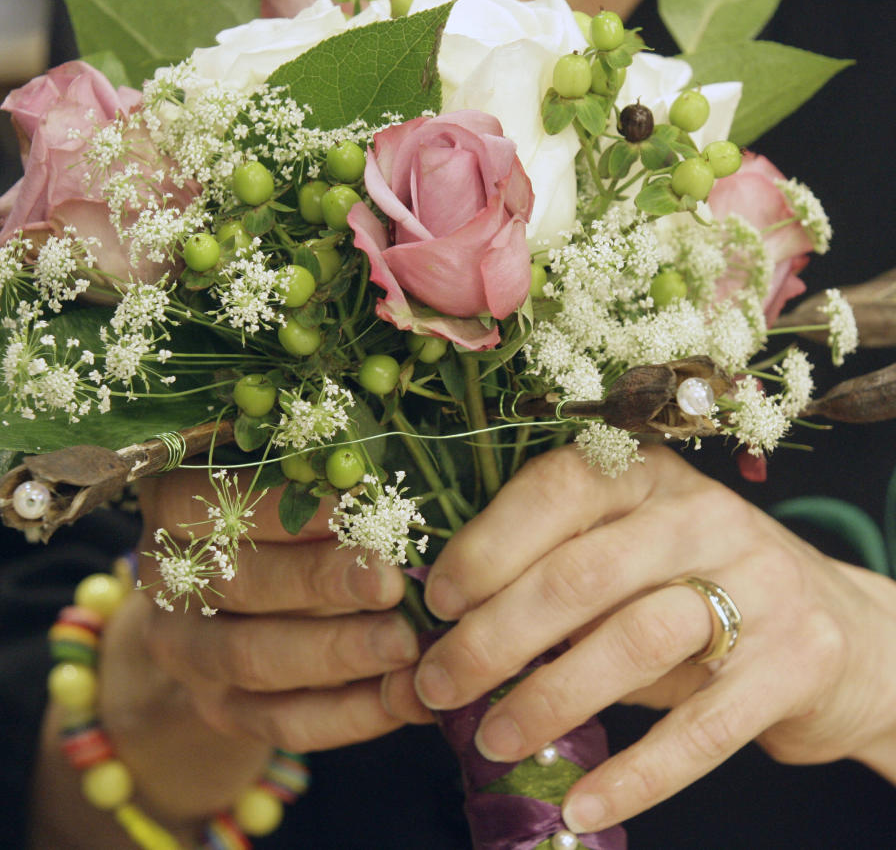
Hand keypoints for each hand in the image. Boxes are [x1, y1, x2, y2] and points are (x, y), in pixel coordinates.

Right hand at [106, 468, 423, 818]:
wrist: (246, 608)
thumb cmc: (291, 525)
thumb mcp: (294, 496)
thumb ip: (326, 498)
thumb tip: (380, 499)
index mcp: (176, 508)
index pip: (217, 504)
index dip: (282, 507)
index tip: (352, 507)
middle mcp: (170, 581)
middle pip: (238, 583)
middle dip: (321, 581)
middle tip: (390, 583)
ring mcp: (189, 652)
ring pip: (255, 658)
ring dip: (339, 652)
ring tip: (406, 643)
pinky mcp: (220, 709)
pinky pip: (283, 721)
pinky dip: (349, 713)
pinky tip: (402, 696)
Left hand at [394, 445, 895, 834]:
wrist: (839, 631)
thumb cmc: (697, 585)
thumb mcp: (632, 553)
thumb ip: (559, 570)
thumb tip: (454, 623)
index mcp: (650, 474)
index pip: (557, 488)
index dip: (487, 546)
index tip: (439, 603)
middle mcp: (704, 516)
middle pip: (580, 573)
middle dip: (495, 636)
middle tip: (439, 683)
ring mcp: (758, 585)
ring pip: (631, 641)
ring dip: (548, 700)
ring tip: (491, 739)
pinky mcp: (794, 664)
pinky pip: (700, 729)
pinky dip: (635, 773)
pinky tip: (581, 803)